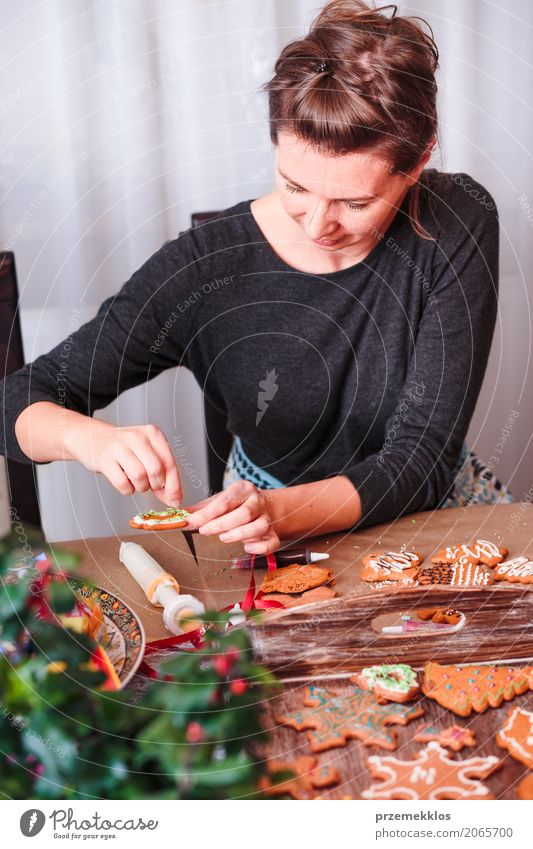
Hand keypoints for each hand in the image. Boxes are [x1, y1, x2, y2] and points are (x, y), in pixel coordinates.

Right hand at [66, 419, 181, 504]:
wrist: (92, 437)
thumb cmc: (124, 448)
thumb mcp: (147, 454)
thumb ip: (162, 475)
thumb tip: (174, 499)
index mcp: (153, 434)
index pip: (169, 463)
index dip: (174, 486)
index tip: (176, 500)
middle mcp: (137, 437)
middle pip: (156, 470)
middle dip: (156, 485)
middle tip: (149, 484)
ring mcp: (119, 446)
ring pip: (140, 476)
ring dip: (140, 487)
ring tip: (135, 481)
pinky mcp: (104, 459)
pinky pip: (122, 483)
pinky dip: (127, 489)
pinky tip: (124, 481)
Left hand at [184, 480, 279, 553]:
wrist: (267, 507)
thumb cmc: (239, 505)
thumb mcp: (220, 500)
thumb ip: (201, 508)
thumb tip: (180, 516)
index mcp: (243, 489)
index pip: (225, 501)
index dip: (207, 514)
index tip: (191, 522)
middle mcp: (258, 502)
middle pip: (244, 514)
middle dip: (222, 525)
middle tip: (205, 531)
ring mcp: (268, 518)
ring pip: (259, 527)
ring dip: (239, 535)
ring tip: (224, 537)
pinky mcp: (274, 534)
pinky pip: (270, 543)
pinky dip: (257, 548)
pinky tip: (246, 547)